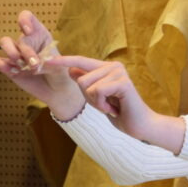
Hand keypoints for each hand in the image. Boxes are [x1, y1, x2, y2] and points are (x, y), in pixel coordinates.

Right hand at [0, 11, 83, 117]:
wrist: (56, 91)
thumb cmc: (61, 74)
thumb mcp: (60, 66)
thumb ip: (48, 62)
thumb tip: (34, 62)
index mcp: (39, 34)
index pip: (27, 18)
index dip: (25, 20)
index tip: (28, 31)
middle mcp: (26, 42)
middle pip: (20, 37)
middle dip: (26, 51)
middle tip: (35, 64)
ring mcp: (16, 54)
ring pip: (4, 42)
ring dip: (11, 52)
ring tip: (21, 65)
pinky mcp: (9, 68)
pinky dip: (2, 65)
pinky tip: (14, 72)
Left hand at [48, 56, 185, 151]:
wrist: (140, 125)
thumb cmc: (120, 112)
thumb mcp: (97, 98)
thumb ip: (86, 83)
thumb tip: (70, 70)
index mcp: (106, 67)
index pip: (80, 61)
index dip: (63, 61)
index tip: (47, 60)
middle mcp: (113, 65)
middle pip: (80, 79)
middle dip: (88, 98)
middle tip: (105, 104)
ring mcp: (119, 72)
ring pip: (87, 86)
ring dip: (96, 103)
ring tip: (111, 106)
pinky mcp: (122, 82)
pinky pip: (97, 92)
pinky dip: (102, 105)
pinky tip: (114, 108)